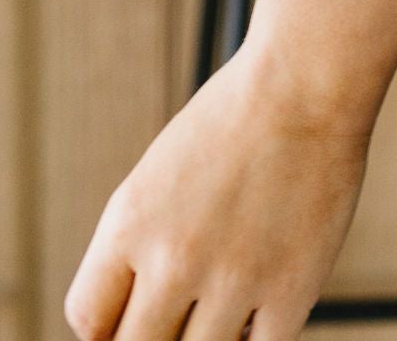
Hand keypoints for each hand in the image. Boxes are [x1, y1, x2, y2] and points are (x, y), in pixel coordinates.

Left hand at [65, 43, 369, 340]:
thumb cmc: (232, 124)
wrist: (308, 81)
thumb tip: (134, 325)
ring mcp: (234, 280)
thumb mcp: (157, 178)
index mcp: (130, 223)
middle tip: (178, 309)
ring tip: (222, 298)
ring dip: (205, 335)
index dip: (107, 326)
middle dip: (154, 333)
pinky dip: (252, 335)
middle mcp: (174, 258)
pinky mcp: (292, 291)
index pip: (88, 320)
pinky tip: (258, 302)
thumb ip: (136, 250)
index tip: (134, 311)